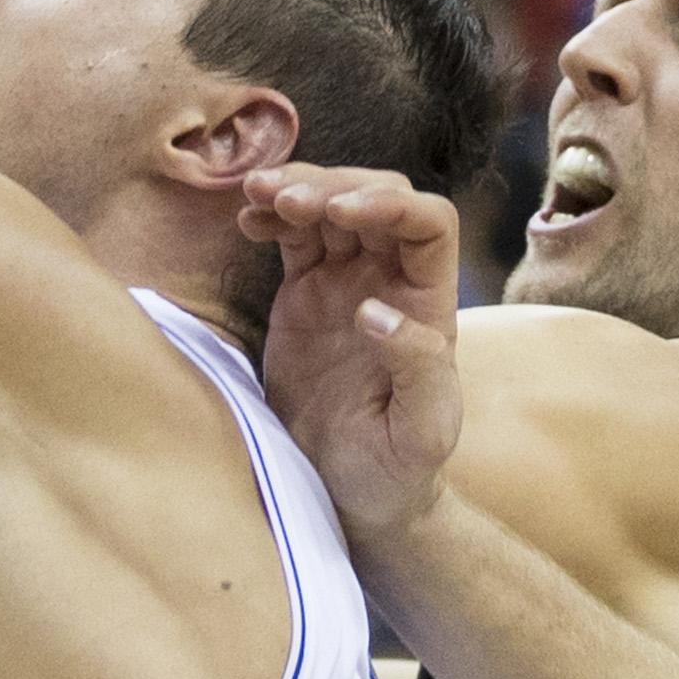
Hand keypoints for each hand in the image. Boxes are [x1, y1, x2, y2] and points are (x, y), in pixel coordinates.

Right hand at [237, 165, 463, 547]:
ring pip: (331, 207)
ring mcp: (348, 282)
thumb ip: (418, 371)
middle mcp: (393, 281)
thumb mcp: (422, 434)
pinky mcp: (306, 293)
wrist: (349, 493)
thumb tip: (376, 310)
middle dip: (334, 184)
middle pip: (377, 197)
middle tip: (286, 197)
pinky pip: (294, 236)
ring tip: (256, 193)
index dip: (390, 204)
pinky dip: (272, 215)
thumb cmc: (397, 470)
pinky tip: (247, 216)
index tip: (341, 214)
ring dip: (298, 187)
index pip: (428, 223)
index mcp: (430, 304)